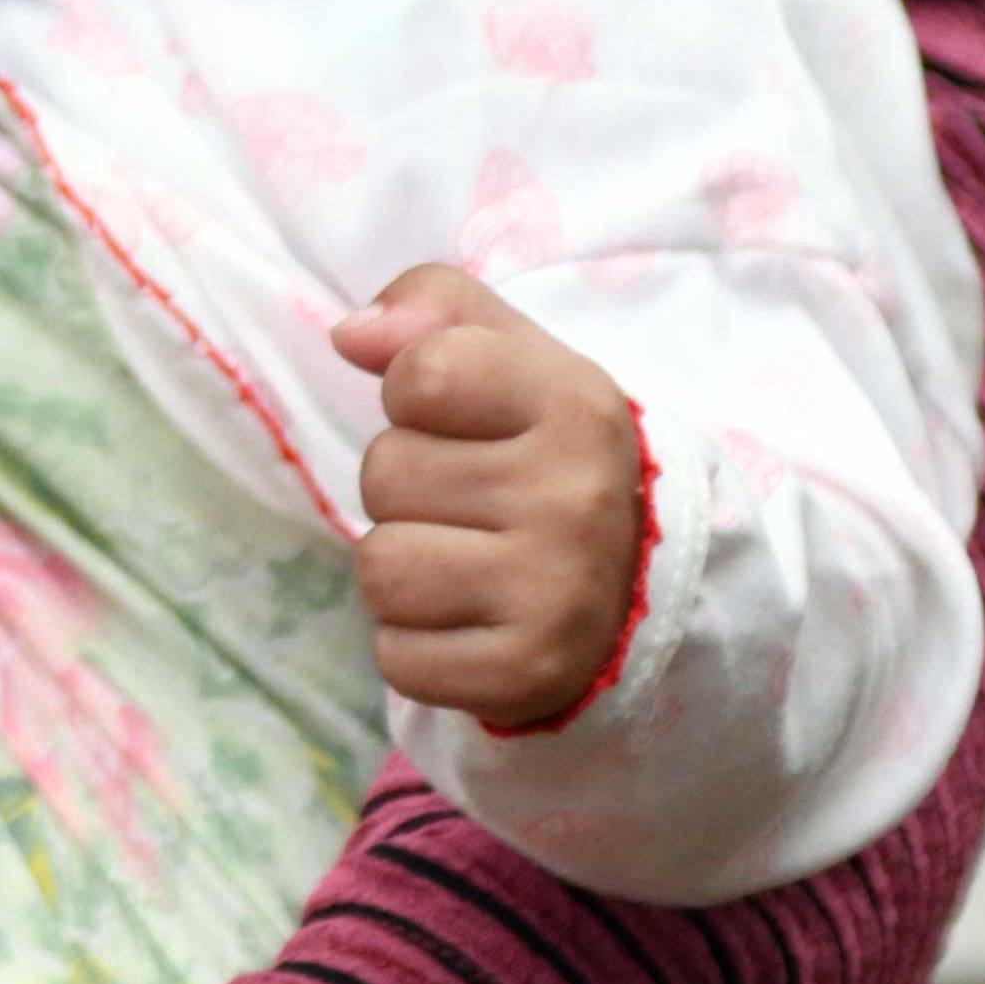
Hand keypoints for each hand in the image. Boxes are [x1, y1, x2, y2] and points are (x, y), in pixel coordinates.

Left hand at [333, 262, 645, 731]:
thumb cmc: (543, 453)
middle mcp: (578, 500)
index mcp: (579, 406)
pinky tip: (473, 622)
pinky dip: (417, 645)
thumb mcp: (510, 356)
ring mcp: (558, 596)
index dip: (412, 394)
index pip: (419, 374)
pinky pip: (396, 657)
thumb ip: (432, 306)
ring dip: (403, 566)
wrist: (635, 589)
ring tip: (467, 563)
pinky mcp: (527, 677)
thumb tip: (350, 333)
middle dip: (407, 488)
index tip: (460, 418)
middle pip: (386, 473)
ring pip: (380, 568)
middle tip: (472, 504)